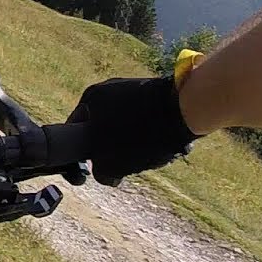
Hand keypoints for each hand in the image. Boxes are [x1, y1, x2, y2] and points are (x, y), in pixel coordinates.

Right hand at [67, 76, 201, 185]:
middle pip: (103, 127)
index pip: (76, 131)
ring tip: (151, 154)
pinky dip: (150, 131)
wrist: (185, 110)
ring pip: (126, 123)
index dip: (85, 152)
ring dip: (134, 141)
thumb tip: (106, 176)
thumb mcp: (111, 165)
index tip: (99, 165)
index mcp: (90, 98)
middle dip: (114, 147)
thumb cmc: (141, 136)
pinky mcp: (155, 90)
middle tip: (128, 163)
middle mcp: (107, 87)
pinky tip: (162, 142)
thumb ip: (100, 173)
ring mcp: (132, 86)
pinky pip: (144, 116)